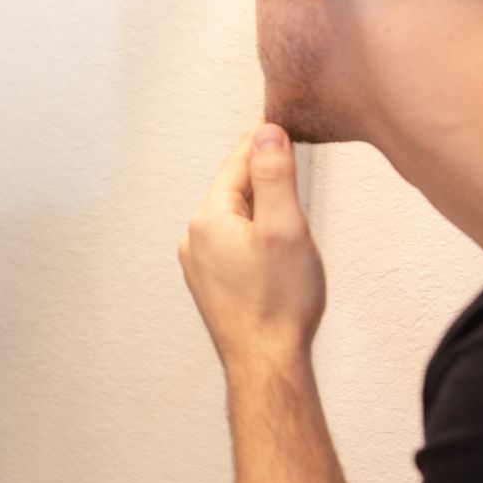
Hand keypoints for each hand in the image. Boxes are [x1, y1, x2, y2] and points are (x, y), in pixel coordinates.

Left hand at [179, 123, 325, 374]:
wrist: (265, 363)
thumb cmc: (279, 302)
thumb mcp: (285, 227)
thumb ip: (275, 175)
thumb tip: (266, 133)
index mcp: (209, 218)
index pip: (238, 163)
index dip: (263, 140)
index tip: (278, 119)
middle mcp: (195, 238)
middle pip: (234, 189)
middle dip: (262, 174)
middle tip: (287, 150)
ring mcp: (199, 264)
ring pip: (233, 218)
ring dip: (258, 206)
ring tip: (285, 198)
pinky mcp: (210, 285)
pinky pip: (231, 243)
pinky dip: (251, 233)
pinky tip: (272, 243)